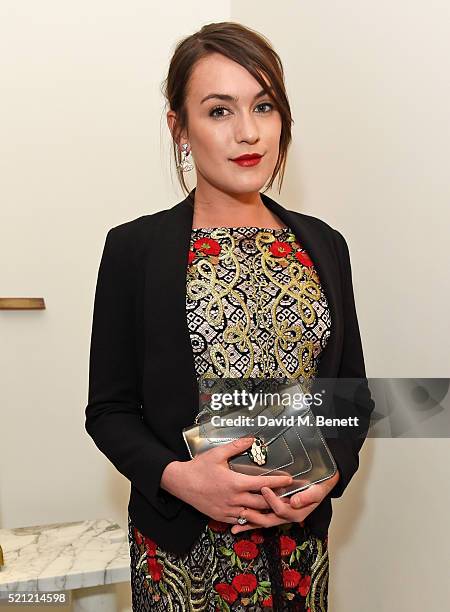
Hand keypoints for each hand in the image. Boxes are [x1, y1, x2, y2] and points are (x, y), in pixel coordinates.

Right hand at [161, 437, 293, 523]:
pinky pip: (241, 521)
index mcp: (235, 483)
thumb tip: (252, 439)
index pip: (263, 484)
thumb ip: (236, 446)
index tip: (289, 480)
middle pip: (263, 503)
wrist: (181, 483)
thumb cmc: (199, 468)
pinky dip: (251, 518)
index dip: (278, 482)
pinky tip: (257, 514)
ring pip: (253, 516)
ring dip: (266, 512)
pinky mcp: (221, 517)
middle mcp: (234, 499)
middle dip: (277, 499)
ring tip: (277, 508)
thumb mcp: (217, 454)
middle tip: (288, 496)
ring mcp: (228, 511)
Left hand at [231, 469, 340, 533]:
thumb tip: (295, 501)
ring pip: (263, 522)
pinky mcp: (277, 511)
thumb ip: (308, 496)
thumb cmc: (320, 486)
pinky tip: (239, 522)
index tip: (264, 488)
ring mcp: (281, 515)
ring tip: (235, 527)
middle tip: (242, 510)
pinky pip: (262, 518)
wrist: (323, 484)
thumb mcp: (318, 490)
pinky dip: (251, 521)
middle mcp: (288, 516)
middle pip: (268, 520)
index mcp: (297, 512)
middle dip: (254, 518)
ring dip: (249, 524)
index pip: (281, 509)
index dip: (272, 500)